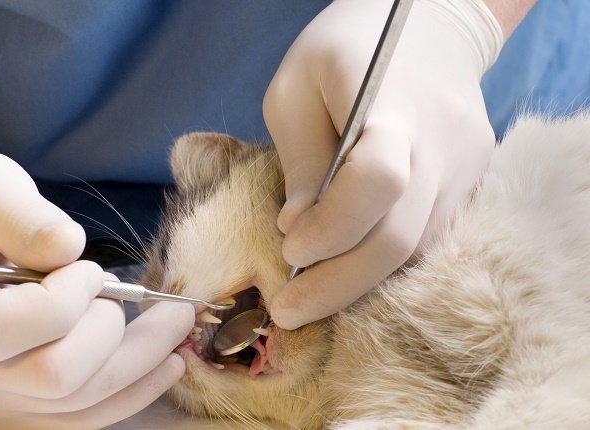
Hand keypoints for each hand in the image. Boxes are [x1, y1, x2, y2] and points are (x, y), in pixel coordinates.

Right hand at [0, 147, 193, 427]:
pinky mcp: (16, 406)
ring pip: (76, 405)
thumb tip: (70, 249)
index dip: (60, 300)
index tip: (87, 268)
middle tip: (138, 295)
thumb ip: (23, 215)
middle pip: (52, 378)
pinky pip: (79, 417)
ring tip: (177, 327)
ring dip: (141, 366)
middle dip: (115, 334)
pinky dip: (129, 392)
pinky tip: (165, 364)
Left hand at [263, 0, 502, 328]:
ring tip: (310, 295)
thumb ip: (301, 160)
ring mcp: (467, 161)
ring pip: (418, 247)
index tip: (289, 246)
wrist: (429, 26)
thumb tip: (297, 230)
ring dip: (360, 281)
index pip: (377, 180)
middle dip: (338, 284)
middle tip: (288, 311)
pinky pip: (429, 238)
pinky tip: (349, 268)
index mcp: (390, 102)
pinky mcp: (473, 178)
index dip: (331, 227)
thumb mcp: (295, 89)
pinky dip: (386, 262)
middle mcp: (442, 138)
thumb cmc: (343, 50)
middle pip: (400, 235)